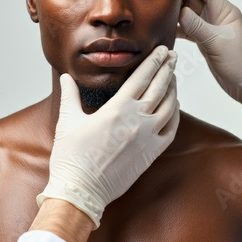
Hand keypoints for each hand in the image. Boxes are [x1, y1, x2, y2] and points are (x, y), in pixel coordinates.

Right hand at [37, 46, 178, 227]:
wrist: (80, 190)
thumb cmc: (72, 157)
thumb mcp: (68, 121)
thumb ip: (70, 95)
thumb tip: (65, 78)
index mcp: (117, 108)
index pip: (141, 77)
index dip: (154, 61)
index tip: (161, 51)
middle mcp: (137, 120)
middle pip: (160, 87)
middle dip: (167, 68)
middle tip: (173, 56)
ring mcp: (147, 137)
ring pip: (170, 106)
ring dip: (174, 89)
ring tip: (174, 77)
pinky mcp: (151, 153)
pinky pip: (171, 130)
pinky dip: (176, 115)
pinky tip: (174, 107)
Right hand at [177, 0, 241, 122]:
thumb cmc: (241, 63)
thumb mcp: (217, 43)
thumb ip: (198, 27)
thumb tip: (180, 12)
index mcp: (224, 10)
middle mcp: (216, 15)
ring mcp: (210, 28)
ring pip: (189, 14)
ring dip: (175, 12)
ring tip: (157, 11)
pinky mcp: (205, 40)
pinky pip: (188, 29)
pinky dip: (178, 28)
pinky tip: (165, 30)